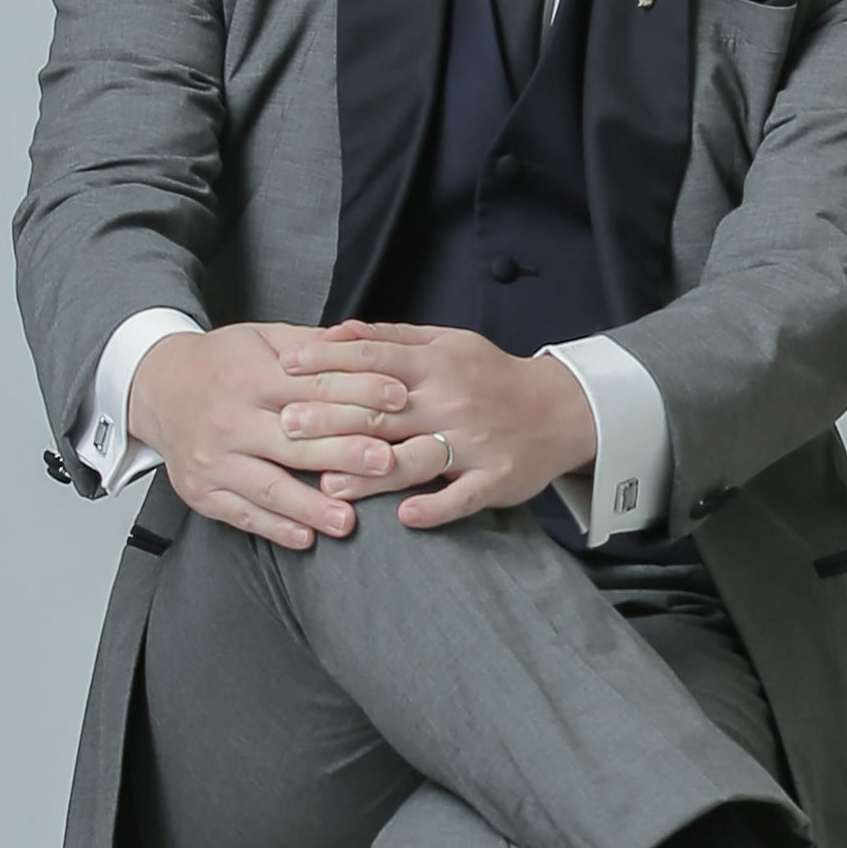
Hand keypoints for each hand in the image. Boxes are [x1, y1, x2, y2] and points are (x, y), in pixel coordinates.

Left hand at [277, 322, 598, 532]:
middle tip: (286, 427)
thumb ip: (389, 338)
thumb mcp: (447, 343)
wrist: (561, 410)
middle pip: (384, 411)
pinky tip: (405, 516)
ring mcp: (475, 443)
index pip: (374, 360)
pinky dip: (435, 507)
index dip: (328, 361)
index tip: (285, 368)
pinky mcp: (495, 479)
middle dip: (332, 419)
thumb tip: (333, 330)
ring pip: (416, 459)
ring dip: (371, 473)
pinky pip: (462, 497)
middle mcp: (452, 402)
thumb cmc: (491, 377)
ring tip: (329, 486)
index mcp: (438, 364)